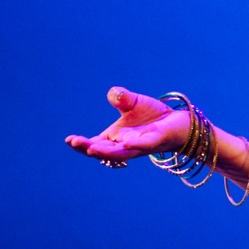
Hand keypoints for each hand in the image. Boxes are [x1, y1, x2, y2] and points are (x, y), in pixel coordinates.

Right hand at [65, 87, 190, 166]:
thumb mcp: (133, 103)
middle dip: (88, 148)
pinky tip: (126, 144)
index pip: (95, 144)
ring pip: (120, 154)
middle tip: (75, 143)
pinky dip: (135, 146)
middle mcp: (125, 145)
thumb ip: (121, 98)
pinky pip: (144, 146)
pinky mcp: (155, 142)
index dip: (82, 144)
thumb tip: (114, 94)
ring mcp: (139, 146)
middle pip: (103, 152)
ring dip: (106, 153)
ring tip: (91, 148)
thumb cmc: (152, 116)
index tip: (69, 140)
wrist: (178, 122)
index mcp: (115, 138)